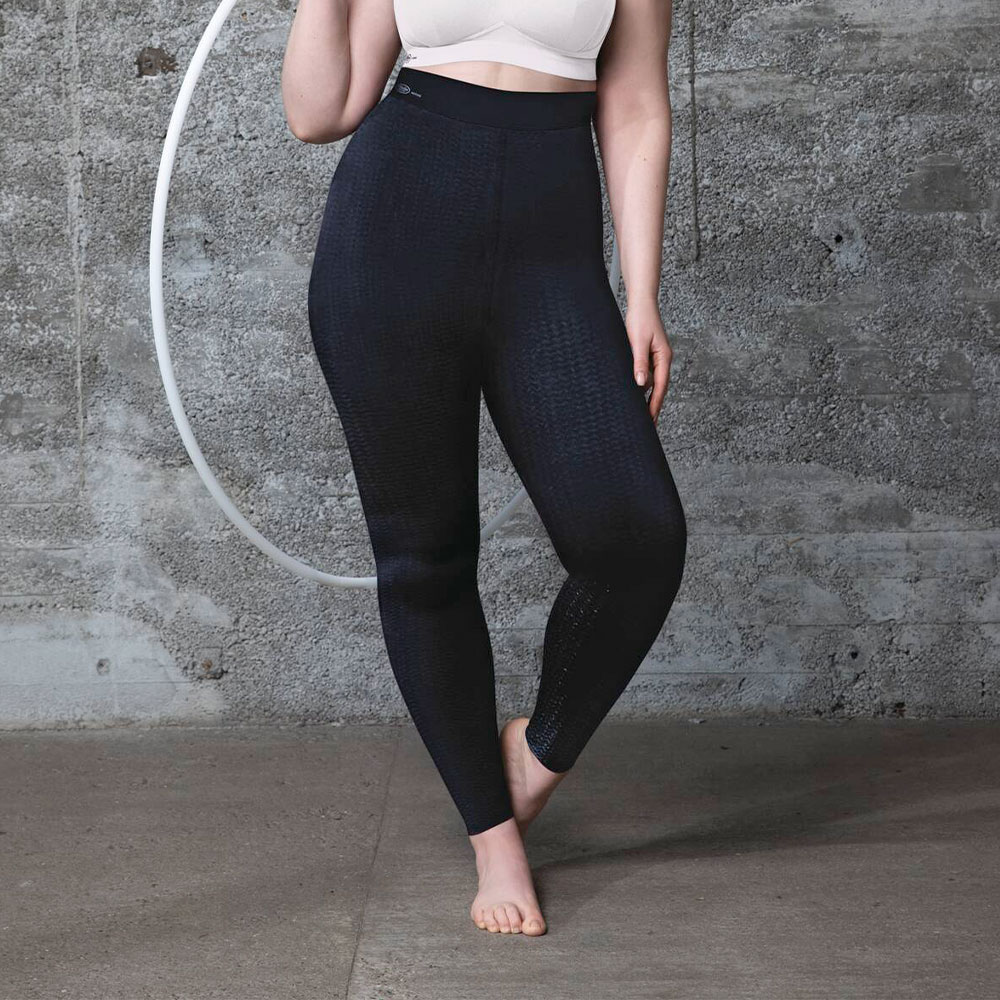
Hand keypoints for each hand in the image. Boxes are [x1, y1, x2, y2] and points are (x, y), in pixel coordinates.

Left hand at [625, 298, 672, 421]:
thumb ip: (639, 363)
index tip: (651, 420)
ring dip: (645, 396)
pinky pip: (646, 374)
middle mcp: (662, 359)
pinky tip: (633, 392)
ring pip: (651, 381)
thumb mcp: (638, 342)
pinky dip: (641, 384)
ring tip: (637, 412)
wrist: (641, 302)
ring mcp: (656, 357)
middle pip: (658, 388)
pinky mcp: (648, 354)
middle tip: (646, 424)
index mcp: (663, 357)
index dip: (655, 404)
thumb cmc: (641, 319)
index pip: (660, 387)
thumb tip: (641, 384)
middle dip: (652, 405)